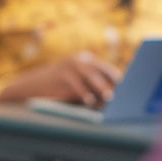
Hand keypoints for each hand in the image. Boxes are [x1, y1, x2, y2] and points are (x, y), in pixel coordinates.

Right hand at [0, 51, 121, 106]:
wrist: (32, 86)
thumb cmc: (59, 88)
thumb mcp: (76, 81)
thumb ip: (92, 84)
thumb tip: (114, 96)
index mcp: (85, 59)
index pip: (106, 69)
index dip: (118, 79)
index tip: (130, 89)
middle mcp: (79, 60)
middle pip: (101, 70)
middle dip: (113, 82)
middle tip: (124, 93)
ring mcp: (69, 65)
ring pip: (91, 76)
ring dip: (101, 88)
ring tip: (110, 97)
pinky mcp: (61, 74)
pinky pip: (76, 84)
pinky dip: (84, 93)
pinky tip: (90, 100)